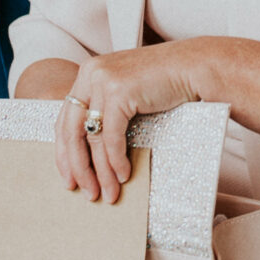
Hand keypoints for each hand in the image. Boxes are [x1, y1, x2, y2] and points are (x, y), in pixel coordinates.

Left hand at [56, 42, 210, 203]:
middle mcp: (90, 73)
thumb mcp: (126, 92)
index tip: (70, 178)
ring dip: (101, 171)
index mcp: (88, 72)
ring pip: (92, 138)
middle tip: (87, 192)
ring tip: (108, 193)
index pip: (65, 119)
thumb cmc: (166, 82)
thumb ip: (106, 108)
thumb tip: (91, 151)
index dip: (64, 153)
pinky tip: (124, 175)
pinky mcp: (118, 92)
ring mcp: (103, 81)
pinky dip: (116, 161)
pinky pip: (111, 137)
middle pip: (72, 130)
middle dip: (78, 167)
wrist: (194, 67)